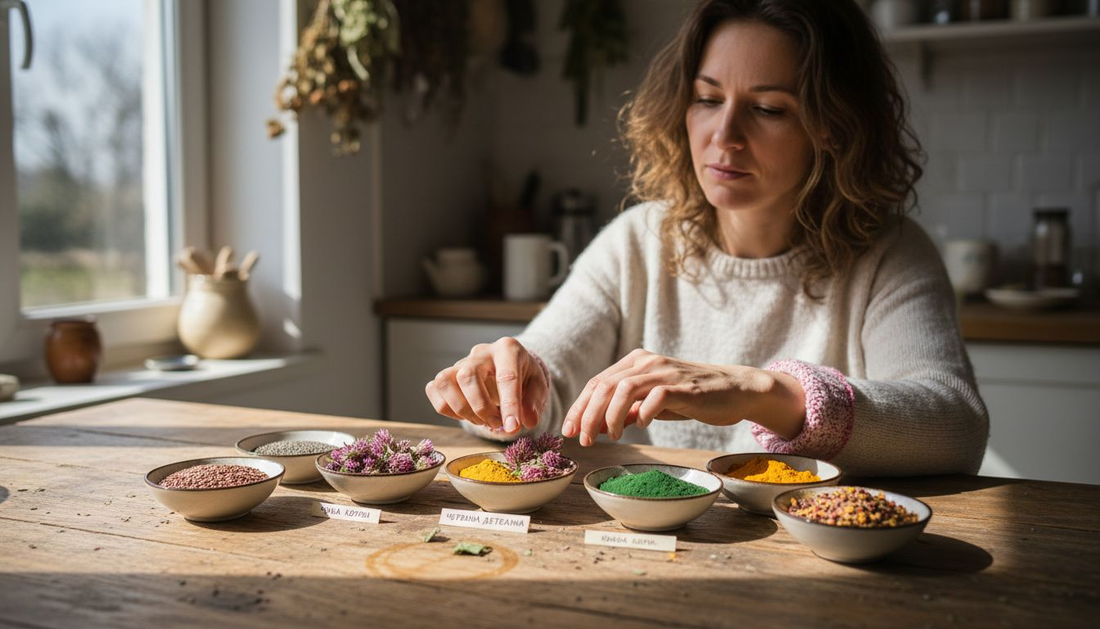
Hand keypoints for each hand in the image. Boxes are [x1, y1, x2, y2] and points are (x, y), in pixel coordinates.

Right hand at [424, 337, 547, 433]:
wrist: (510, 368)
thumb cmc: (525, 377)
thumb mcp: (538, 386)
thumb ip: (534, 402)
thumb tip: (527, 420)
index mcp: (508, 350)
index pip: (506, 376)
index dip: (509, 405)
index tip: (512, 427)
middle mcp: (481, 353)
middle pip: (467, 376)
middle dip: (481, 407)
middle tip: (496, 424)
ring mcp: (460, 362)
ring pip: (445, 381)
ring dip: (461, 409)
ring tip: (481, 420)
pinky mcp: (447, 374)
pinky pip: (434, 389)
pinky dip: (447, 408)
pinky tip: (467, 414)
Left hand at [561, 349, 805, 445]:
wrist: (734, 390)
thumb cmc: (692, 398)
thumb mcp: (653, 404)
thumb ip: (627, 412)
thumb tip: (596, 427)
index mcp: (635, 362)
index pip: (597, 383)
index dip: (579, 407)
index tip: (569, 430)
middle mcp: (646, 362)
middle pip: (604, 385)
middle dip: (588, 414)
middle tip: (582, 440)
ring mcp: (665, 372)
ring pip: (624, 389)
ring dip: (610, 416)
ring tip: (610, 437)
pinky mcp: (683, 386)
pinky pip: (655, 396)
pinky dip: (644, 412)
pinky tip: (641, 426)